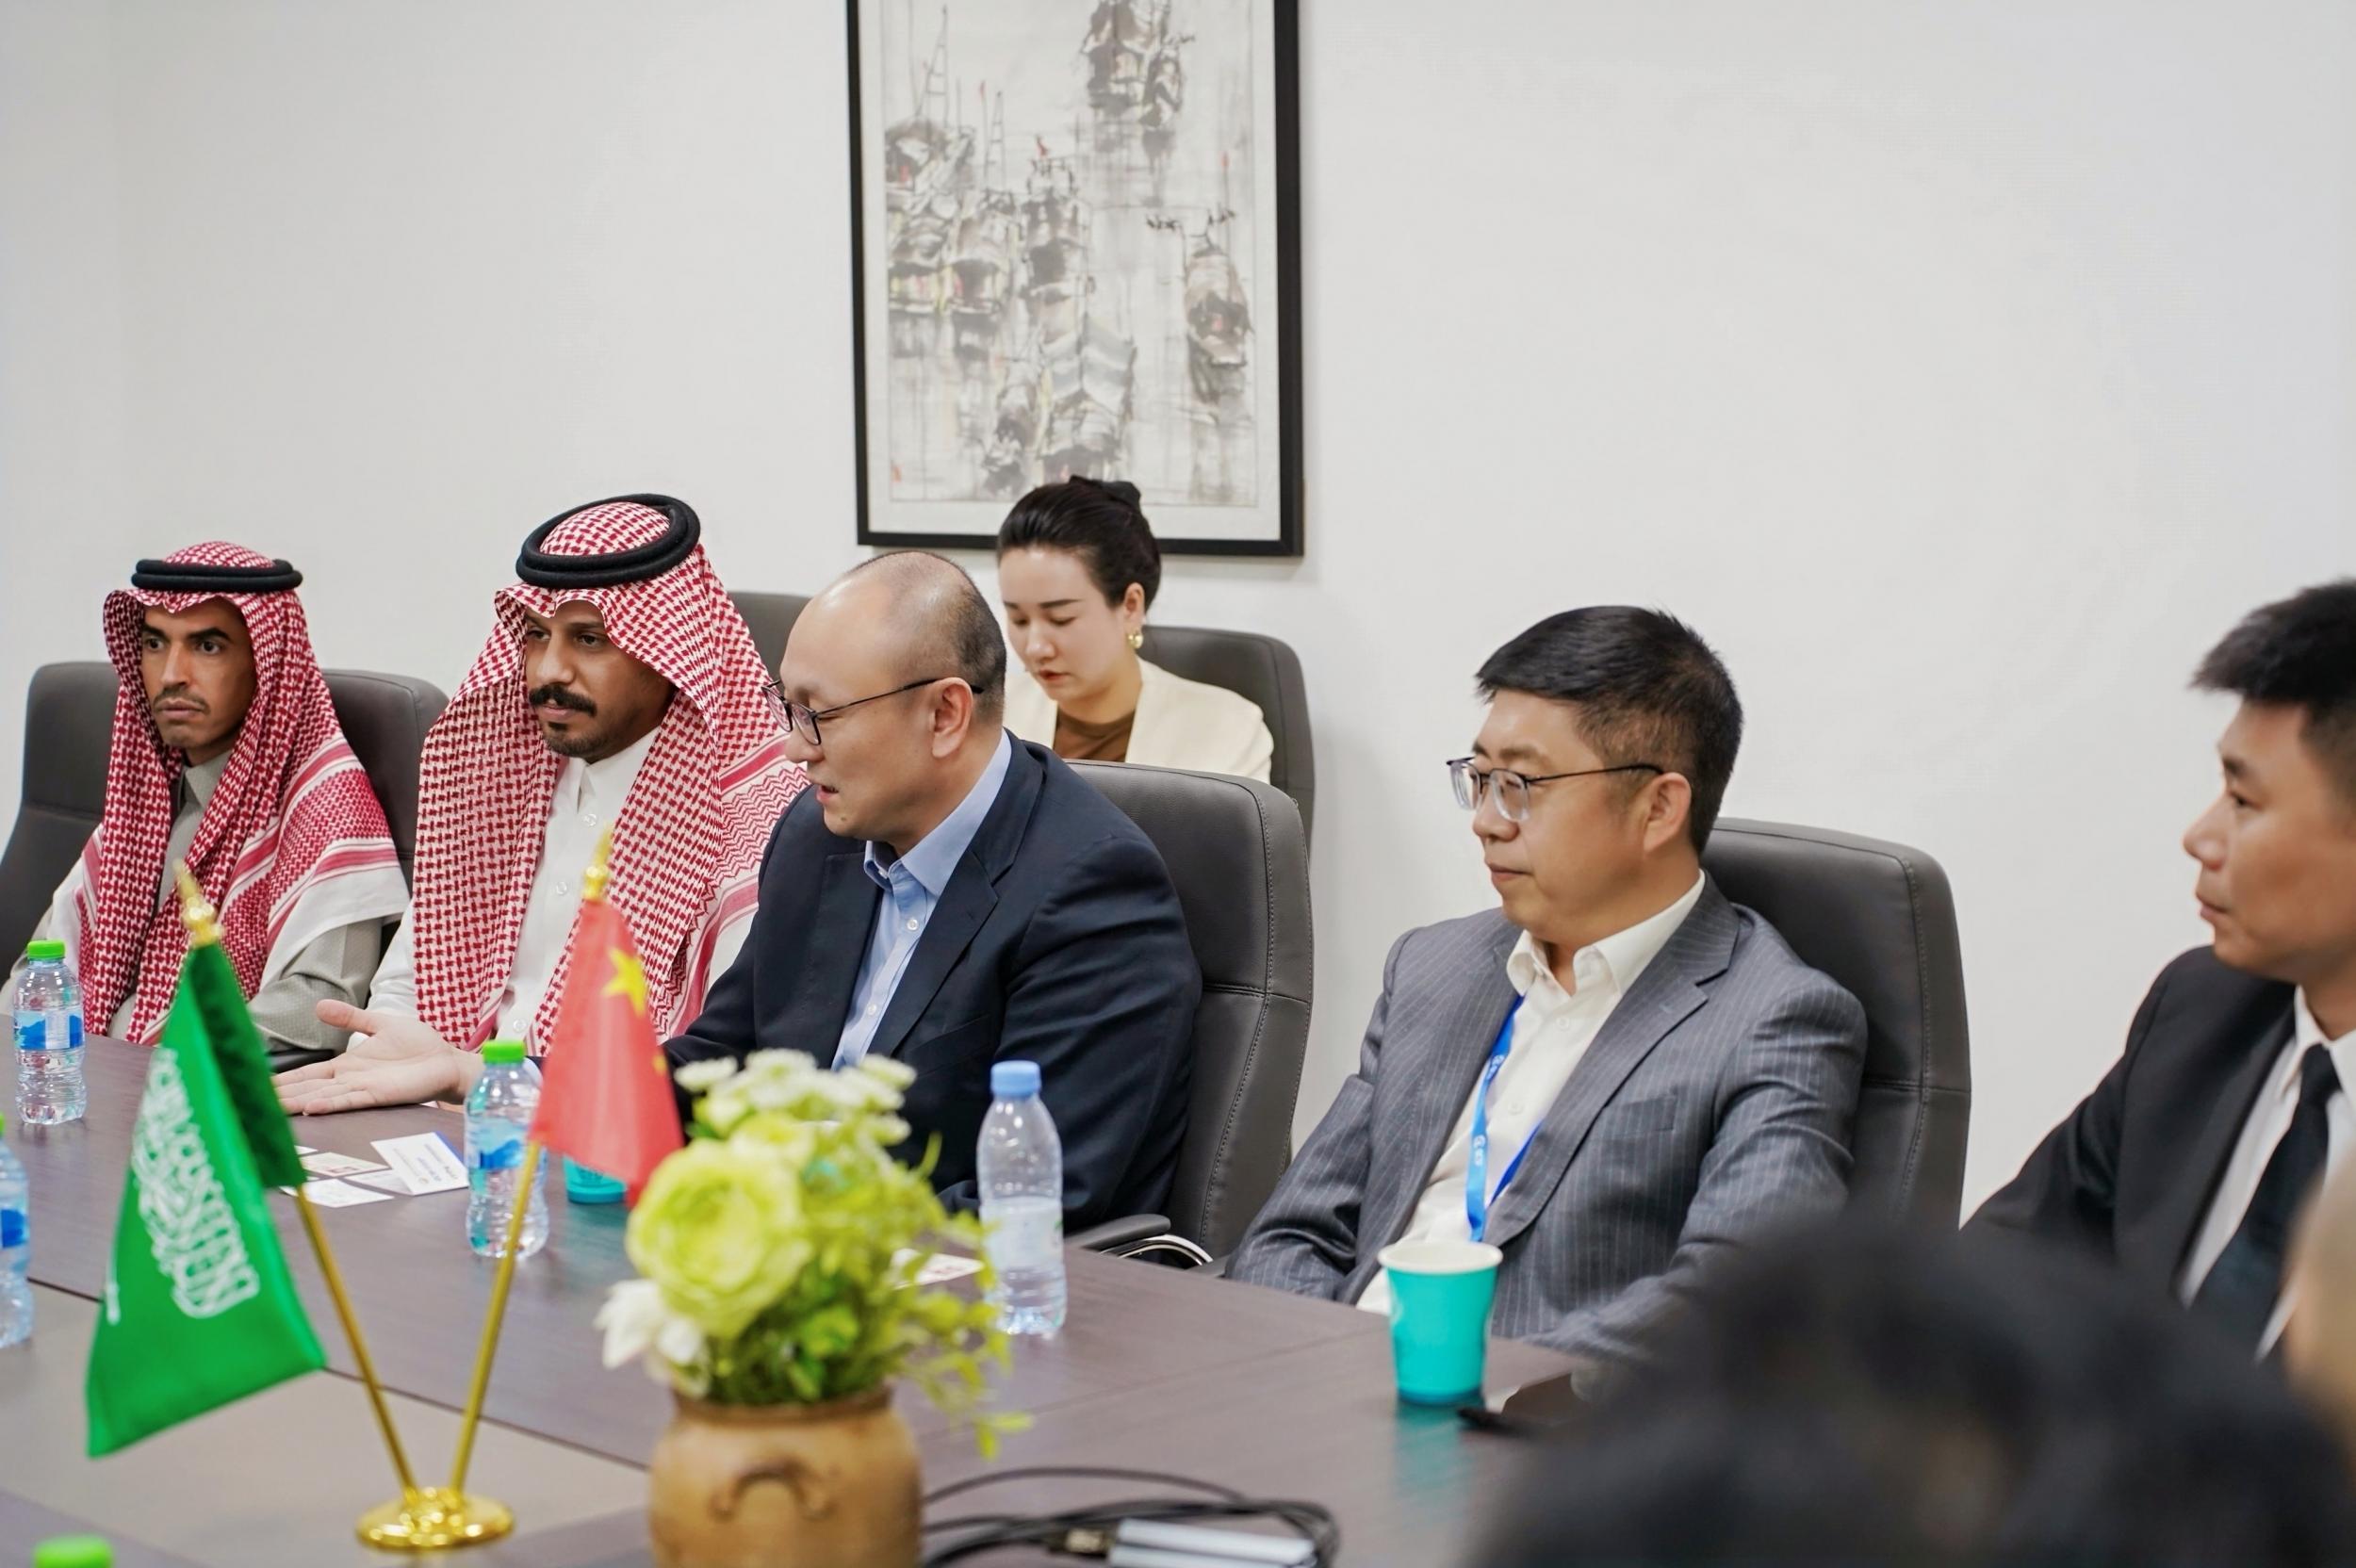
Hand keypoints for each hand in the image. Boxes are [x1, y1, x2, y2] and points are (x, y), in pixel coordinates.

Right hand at [274, 1001, 472, 1114]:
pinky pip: (350, 1100)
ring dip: (297, 1103)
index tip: (256, 1085)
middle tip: (248, 1104)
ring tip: (271, 1109)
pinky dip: (329, 1103)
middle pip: (307, 1088)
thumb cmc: (417, 1045)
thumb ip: (350, 1018)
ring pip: (322, 1097)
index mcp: (346, 1066)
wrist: (446, 1060)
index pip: (307, 1073)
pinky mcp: (379, 1095)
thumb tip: (318, 1006)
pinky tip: (310, 1107)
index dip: (283, 1079)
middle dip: (280, 1096)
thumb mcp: (379, 1024)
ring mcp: (362, 1089)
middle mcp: (349, 1080)